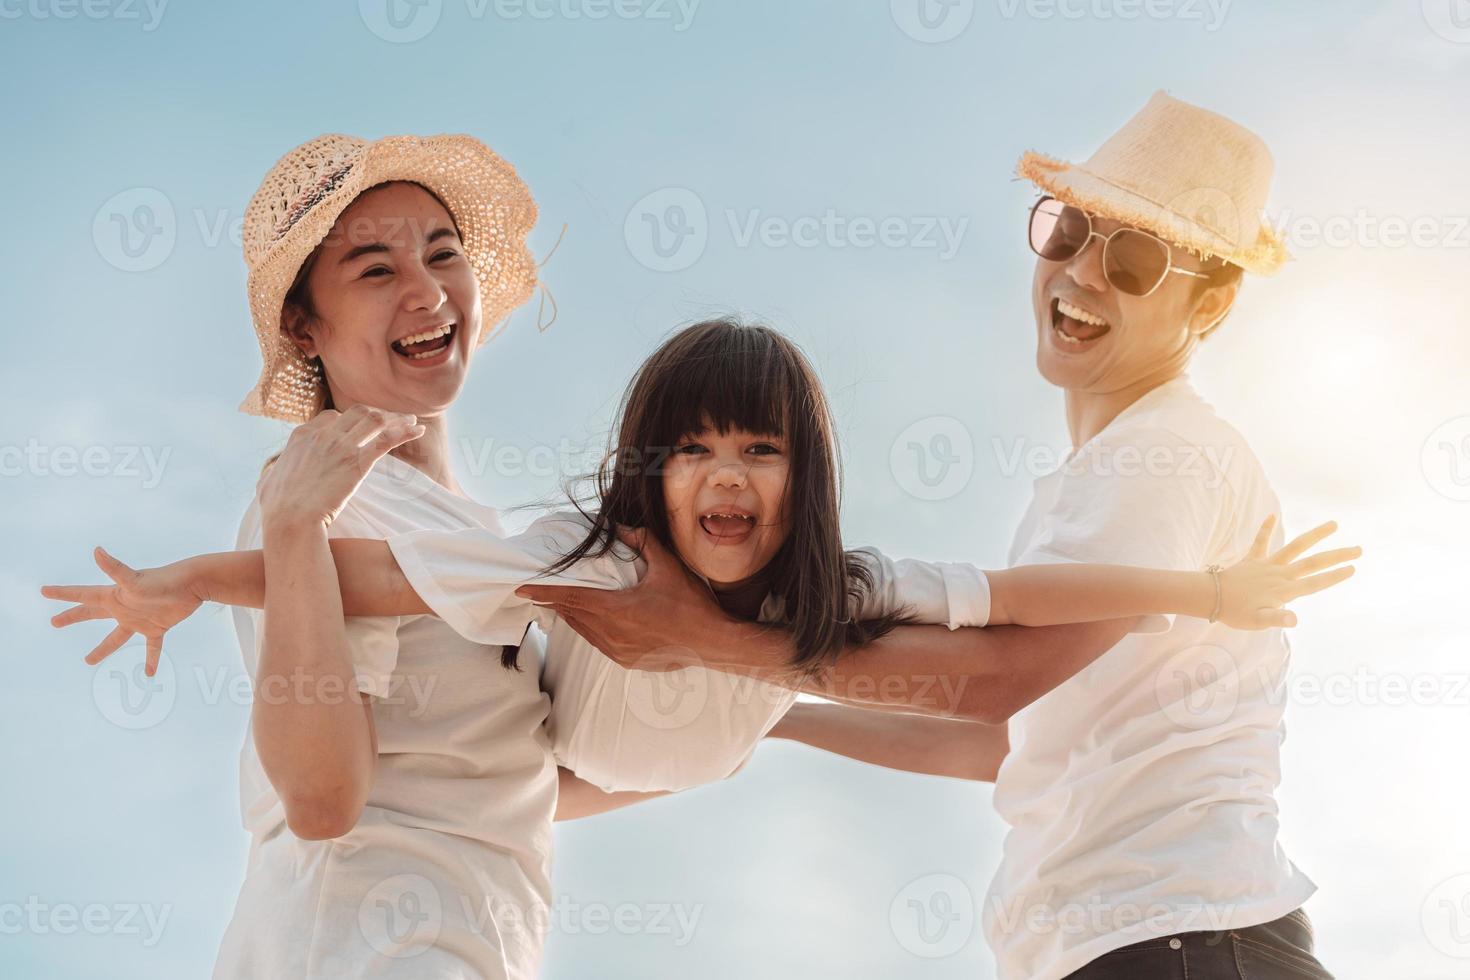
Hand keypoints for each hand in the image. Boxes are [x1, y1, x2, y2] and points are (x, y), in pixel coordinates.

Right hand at [41, 548, 205, 676]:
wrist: (193, 584)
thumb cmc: (164, 580)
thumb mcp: (134, 579)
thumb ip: (115, 568)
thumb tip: (97, 551)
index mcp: (114, 596)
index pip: (82, 594)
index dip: (63, 594)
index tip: (44, 591)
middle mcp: (123, 607)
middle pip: (91, 613)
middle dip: (73, 617)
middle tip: (54, 622)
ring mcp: (139, 619)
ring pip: (116, 637)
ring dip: (102, 649)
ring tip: (88, 660)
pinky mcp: (157, 628)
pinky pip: (152, 648)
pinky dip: (151, 659)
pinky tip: (150, 673)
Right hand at [259, 405, 423, 529]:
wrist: (290, 521)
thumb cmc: (277, 509)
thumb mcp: (267, 482)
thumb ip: (273, 471)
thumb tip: (271, 471)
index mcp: (302, 437)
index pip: (330, 417)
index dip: (348, 420)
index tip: (361, 427)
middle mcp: (323, 436)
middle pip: (357, 412)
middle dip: (378, 413)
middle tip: (392, 420)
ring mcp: (341, 447)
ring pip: (375, 420)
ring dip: (395, 418)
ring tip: (410, 422)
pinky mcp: (357, 462)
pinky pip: (386, 440)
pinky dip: (405, 432)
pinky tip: (418, 431)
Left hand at [514, 528, 739, 672]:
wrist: (712, 643)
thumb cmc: (691, 605)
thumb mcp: (667, 568)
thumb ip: (643, 543)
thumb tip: (620, 526)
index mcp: (617, 610)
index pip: (571, 598)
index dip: (545, 592)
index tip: (522, 587)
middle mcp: (612, 634)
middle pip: (573, 615)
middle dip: (553, 602)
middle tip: (535, 590)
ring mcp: (618, 651)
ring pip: (583, 631)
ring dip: (569, 616)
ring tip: (556, 602)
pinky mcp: (627, 661)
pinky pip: (598, 643)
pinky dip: (587, 629)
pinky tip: (587, 620)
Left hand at [1216, 515, 1359, 629]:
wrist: (1210, 597)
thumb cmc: (1236, 612)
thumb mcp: (1258, 621)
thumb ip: (1277, 618)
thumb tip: (1294, 619)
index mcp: (1284, 590)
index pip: (1315, 583)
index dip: (1334, 577)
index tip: (1353, 569)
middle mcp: (1279, 574)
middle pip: (1313, 563)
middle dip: (1336, 556)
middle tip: (1358, 549)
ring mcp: (1267, 565)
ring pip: (1295, 547)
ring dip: (1314, 535)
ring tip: (1333, 524)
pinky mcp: (1253, 559)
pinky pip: (1260, 542)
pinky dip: (1265, 528)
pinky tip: (1272, 515)